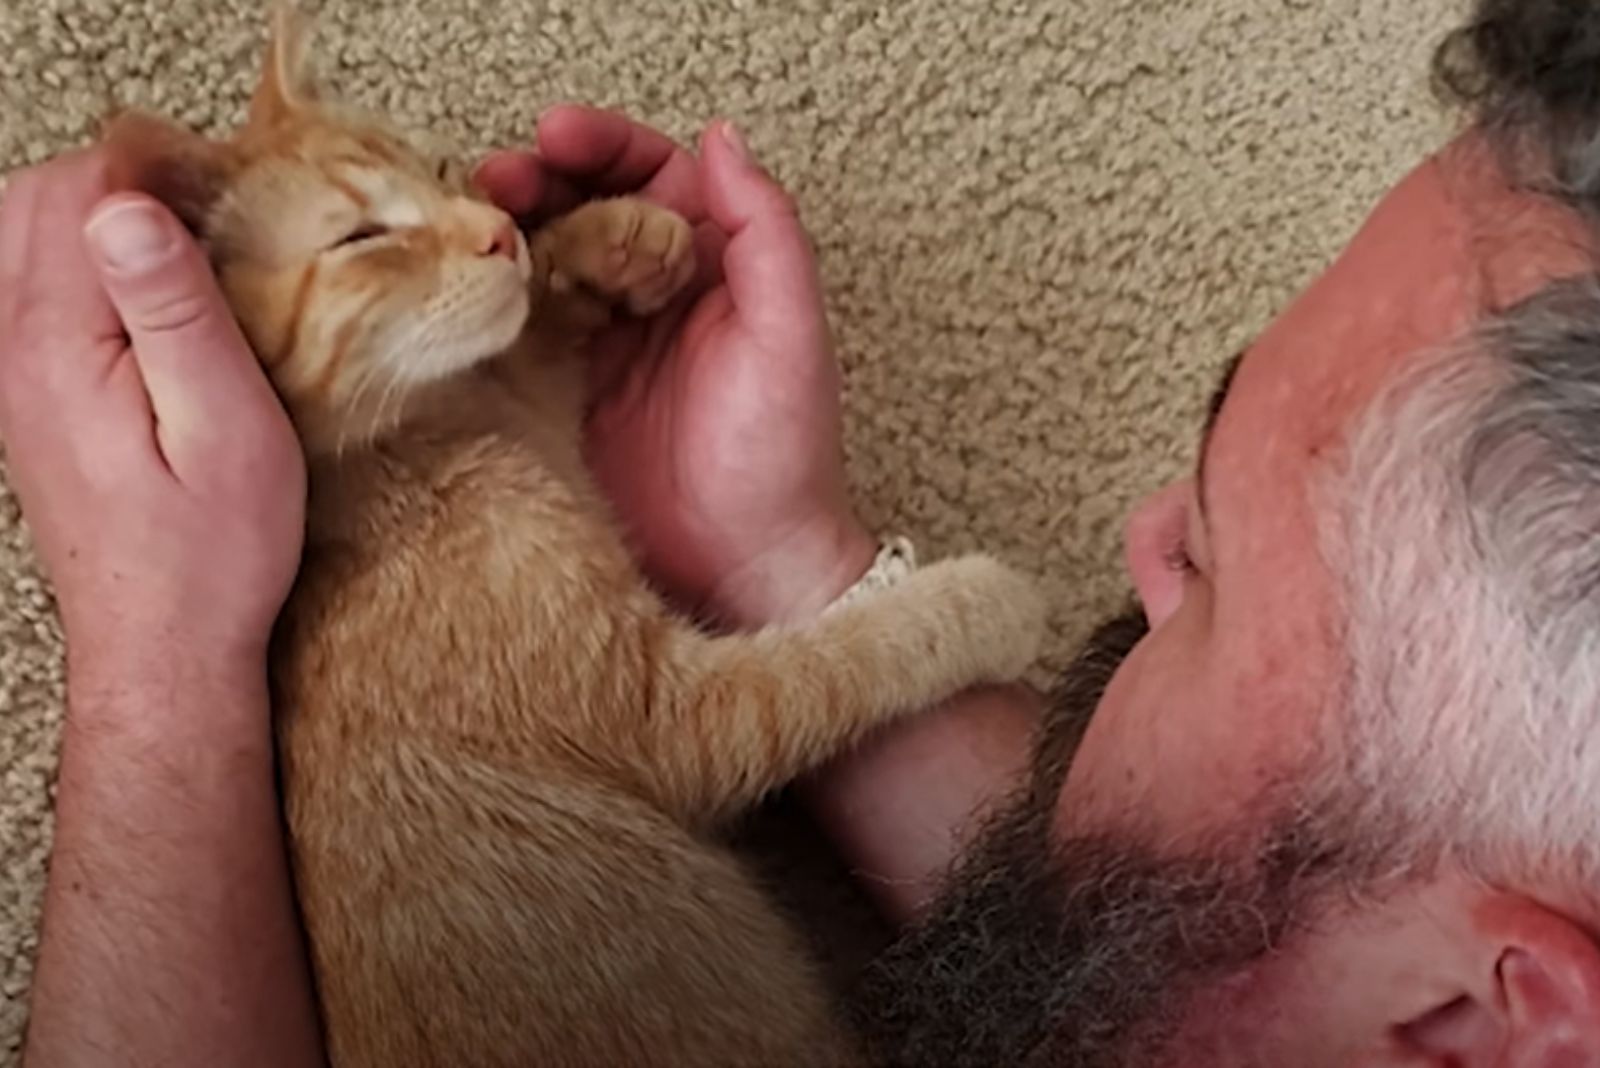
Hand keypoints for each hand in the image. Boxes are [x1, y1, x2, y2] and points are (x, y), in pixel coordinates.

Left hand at [0, 149, 304, 678]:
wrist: (162, 644)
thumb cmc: (209, 551)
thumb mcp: (225, 426)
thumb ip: (174, 312)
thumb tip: (128, 209)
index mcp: (56, 345)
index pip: (79, 195)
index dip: (156, 171)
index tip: (225, 193)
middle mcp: (10, 351)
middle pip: (31, 202)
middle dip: (119, 182)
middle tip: (204, 210)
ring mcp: (7, 375)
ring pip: (17, 238)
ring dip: (94, 218)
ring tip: (176, 245)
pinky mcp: (24, 398)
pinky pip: (23, 290)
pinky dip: (77, 264)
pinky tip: (138, 295)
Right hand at [477, 108, 874, 624]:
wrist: (744, 570)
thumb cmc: (783, 460)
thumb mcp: (790, 336)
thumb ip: (766, 235)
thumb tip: (723, 140)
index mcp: (709, 264)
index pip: (651, 174)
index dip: (604, 145)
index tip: (558, 134)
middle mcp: (649, 293)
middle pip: (580, 205)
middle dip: (536, 178)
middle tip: (497, 177)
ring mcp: (596, 343)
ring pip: (537, 257)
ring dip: (500, 230)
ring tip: (467, 224)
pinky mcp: (554, 392)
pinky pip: (511, 326)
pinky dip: (484, 297)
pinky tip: (462, 287)